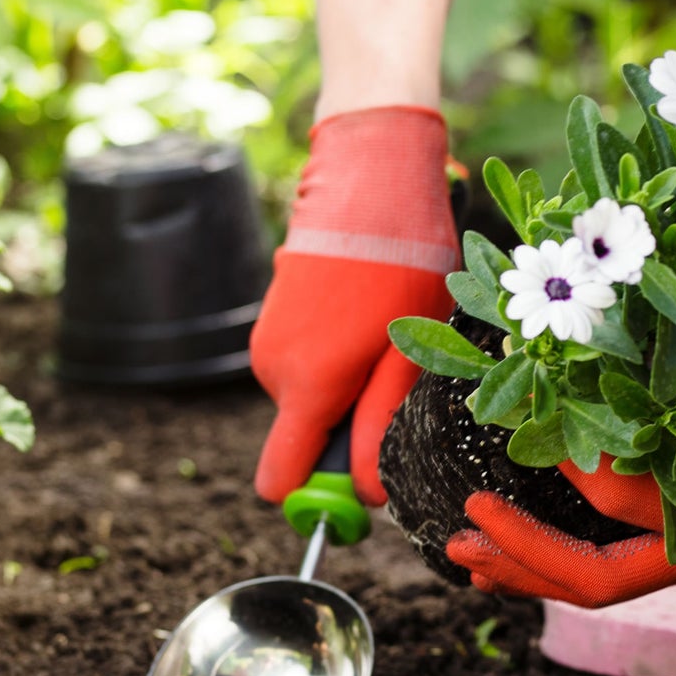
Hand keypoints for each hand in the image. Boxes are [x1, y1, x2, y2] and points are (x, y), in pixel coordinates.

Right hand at [250, 105, 458, 504]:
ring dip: (346, 385)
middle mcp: (273, 371)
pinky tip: (362, 313)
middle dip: (346, 429)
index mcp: (306, 387)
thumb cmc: (403, 265)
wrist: (369, 179)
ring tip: (380, 333)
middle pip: (303, 440)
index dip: (319, 495)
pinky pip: (303, 364)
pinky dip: (333, 355)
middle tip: (394, 378)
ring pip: (308, 400)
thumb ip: (378, 427)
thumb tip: (365, 492)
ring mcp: (267, 341)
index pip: (278, 483)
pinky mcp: (272, 317)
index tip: (358, 484)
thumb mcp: (408, 354)